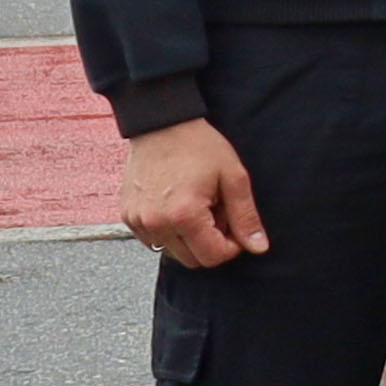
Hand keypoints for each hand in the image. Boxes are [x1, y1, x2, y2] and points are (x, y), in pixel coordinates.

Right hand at [122, 117, 265, 267]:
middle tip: (216, 211)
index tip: (235, 224)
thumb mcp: (233, 177)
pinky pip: (154, 240)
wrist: (161, 125)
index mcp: (183, 215)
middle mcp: (155, 224)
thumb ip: (245, 216)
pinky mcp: (127, 217)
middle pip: (192, 260)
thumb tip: (258, 247)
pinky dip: (170, 232)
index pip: (213, 257)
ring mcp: (138, 221)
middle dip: (211, 243)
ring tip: (197, 207)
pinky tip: (178, 206)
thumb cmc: (199, 146)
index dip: (232, 246)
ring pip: (172, 253)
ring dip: (190, 239)